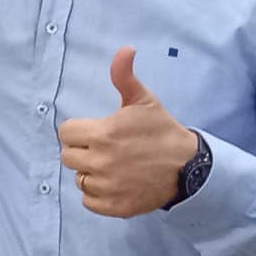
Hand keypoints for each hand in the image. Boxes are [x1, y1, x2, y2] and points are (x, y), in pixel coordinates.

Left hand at [57, 48, 199, 218]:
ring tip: (113, 166)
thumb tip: (125, 49)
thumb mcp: (144, 100)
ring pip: (80, 179)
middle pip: (68, 157)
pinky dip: (98, 194)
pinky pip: (89, 201)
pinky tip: (114, 183)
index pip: (67, 133)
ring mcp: (107, 187)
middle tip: (104, 149)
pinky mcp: (115, 207)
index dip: (78, 131)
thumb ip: (125, 76)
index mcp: (103, 135)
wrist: (188, 167)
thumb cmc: (162, 131)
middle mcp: (101, 163)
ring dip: (91, 173)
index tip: (95, 132)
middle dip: (82, 151)